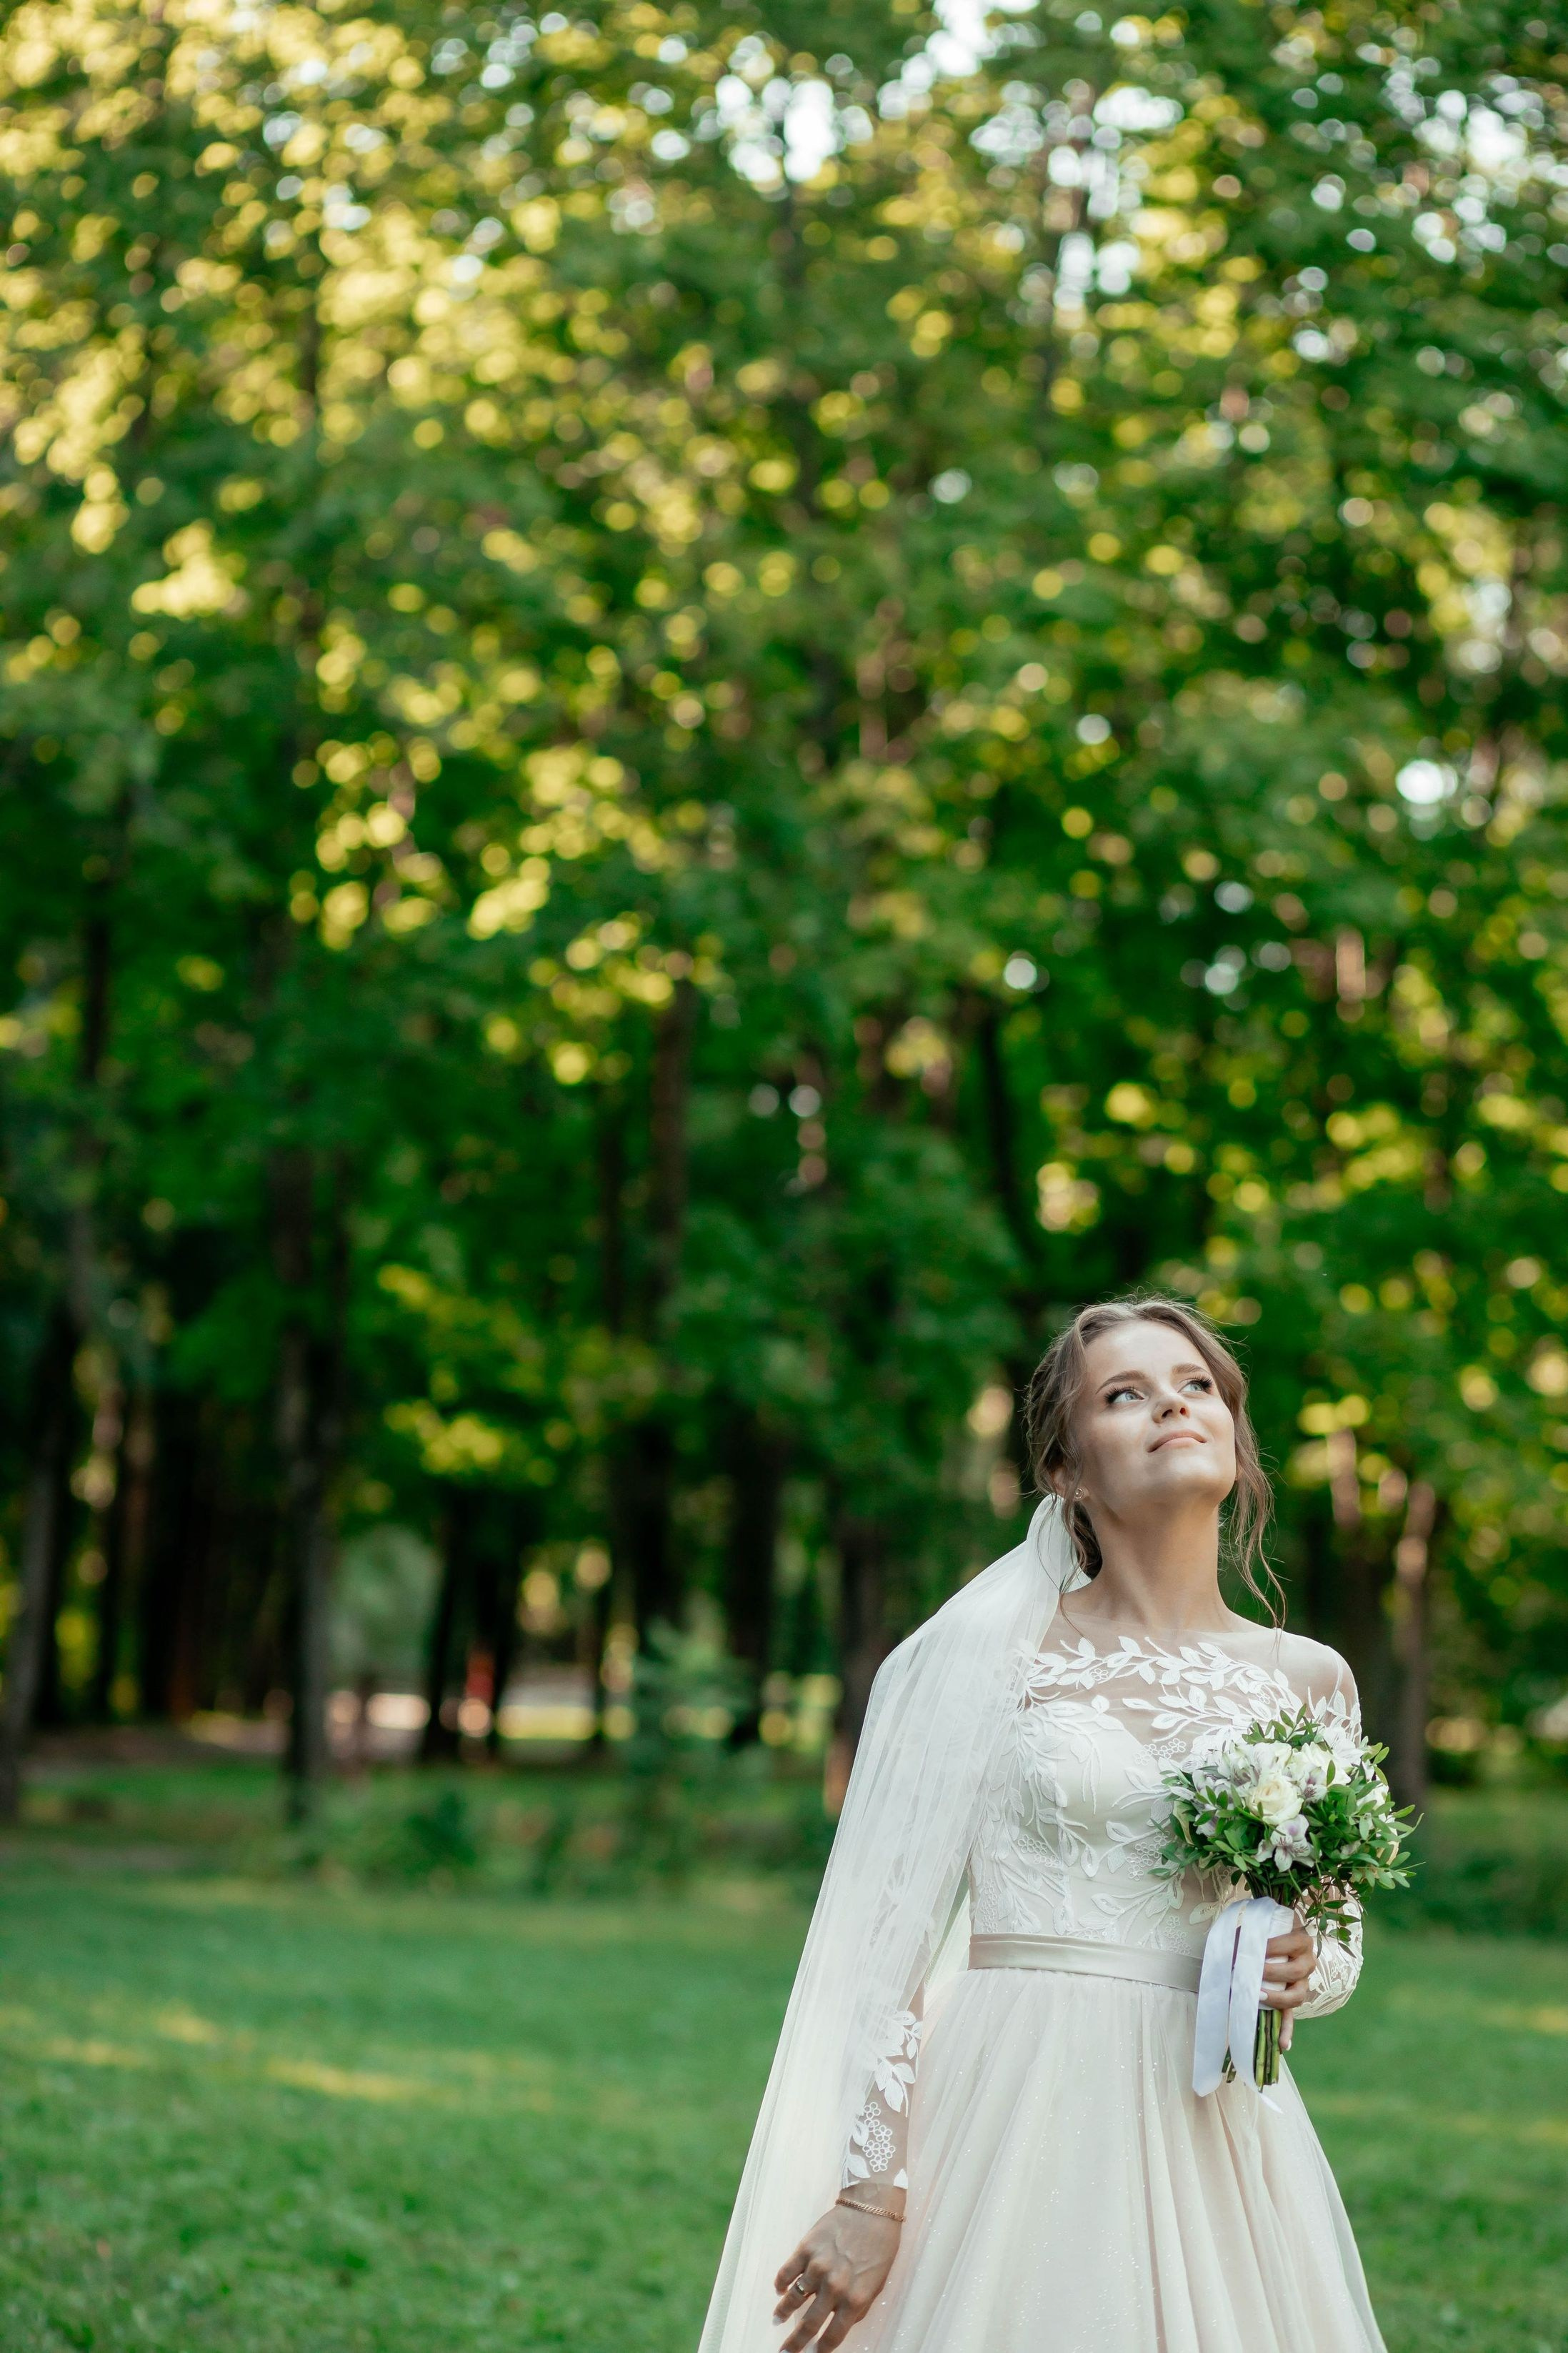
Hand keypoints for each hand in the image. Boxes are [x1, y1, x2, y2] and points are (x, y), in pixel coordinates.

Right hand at [773, 2199, 903, 2350]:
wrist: (872, 2207)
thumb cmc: (880, 2247)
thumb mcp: (877, 2284)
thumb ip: (859, 2306)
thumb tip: (840, 2322)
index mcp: (855, 2299)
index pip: (834, 2335)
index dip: (821, 2350)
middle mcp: (835, 2287)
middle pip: (809, 2324)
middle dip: (795, 2343)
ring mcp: (818, 2267)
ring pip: (794, 2299)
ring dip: (783, 2312)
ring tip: (777, 2319)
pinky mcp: (806, 2248)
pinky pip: (787, 2272)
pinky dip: (781, 2283)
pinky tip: (780, 2289)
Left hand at [1261, 1913, 1315, 2051]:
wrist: (1273, 1932)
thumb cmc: (1263, 1929)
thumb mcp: (1258, 1925)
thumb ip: (1248, 1933)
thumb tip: (1230, 1951)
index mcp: (1301, 1940)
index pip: (1292, 1943)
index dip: (1273, 1946)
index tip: (1253, 1948)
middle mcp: (1307, 1961)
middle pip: (1296, 1971)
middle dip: (1272, 1973)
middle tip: (1251, 1971)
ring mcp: (1303, 1982)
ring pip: (1297, 1996)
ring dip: (1278, 1999)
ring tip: (1259, 1997)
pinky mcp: (1292, 1998)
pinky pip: (1291, 2016)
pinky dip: (1287, 2031)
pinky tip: (1282, 2045)